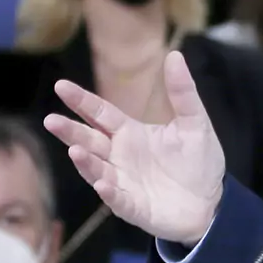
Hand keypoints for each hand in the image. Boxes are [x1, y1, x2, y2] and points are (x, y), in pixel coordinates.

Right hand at [45, 49, 224, 243]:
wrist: (211, 202)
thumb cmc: (198, 162)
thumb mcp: (195, 123)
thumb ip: (182, 92)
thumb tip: (175, 55)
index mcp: (131, 133)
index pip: (100, 114)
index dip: (81, 101)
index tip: (61, 86)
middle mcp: (120, 156)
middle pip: (89, 140)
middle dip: (70, 131)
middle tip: (51, 120)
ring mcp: (124, 182)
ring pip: (97, 169)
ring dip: (86, 161)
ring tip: (74, 150)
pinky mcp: (133, 207)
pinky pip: (117, 199)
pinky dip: (109, 192)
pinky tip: (102, 183)